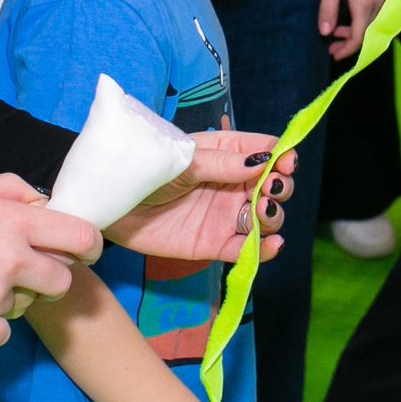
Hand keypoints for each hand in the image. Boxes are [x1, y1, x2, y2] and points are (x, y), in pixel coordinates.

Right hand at [0, 176, 101, 349]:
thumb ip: (17, 191)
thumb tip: (47, 205)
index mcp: (16, 222)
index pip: (81, 238)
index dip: (89, 247)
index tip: (85, 253)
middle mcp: (11, 261)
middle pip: (60, 281)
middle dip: (47, 277)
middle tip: (18, 272)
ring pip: (25, 307)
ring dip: (9, 299)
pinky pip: (1, 334)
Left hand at [107, 129, 293, 263]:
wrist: (115, 204)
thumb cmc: (147, 171)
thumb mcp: (183, 160)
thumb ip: (221, 163)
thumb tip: (261, 161)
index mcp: (227, 154)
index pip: (266, 152)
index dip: (282, 156)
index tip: (285, 163)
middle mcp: (233, 185)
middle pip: (273, 186)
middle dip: (280, 187)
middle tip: (269, 191)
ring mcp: (226, 215)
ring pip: (265, 218)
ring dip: (272, 216)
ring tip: (260, 212)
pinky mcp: (216, 244)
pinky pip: (246, 249)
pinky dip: (263, 249)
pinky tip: (271, 244)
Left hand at [318, 0, 388, 59]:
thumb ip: (328, 9)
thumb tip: (325, 33)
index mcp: (364, 3)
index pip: (359, 37)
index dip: (347, 50)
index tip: (334, 54)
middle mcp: (377, 3)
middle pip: (367, 34)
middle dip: (350, 44)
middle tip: (332, 47)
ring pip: (372, 24)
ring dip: (356, 32)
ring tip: (337, 32)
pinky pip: (375, 14)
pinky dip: (362, 21)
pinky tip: (349, 17)